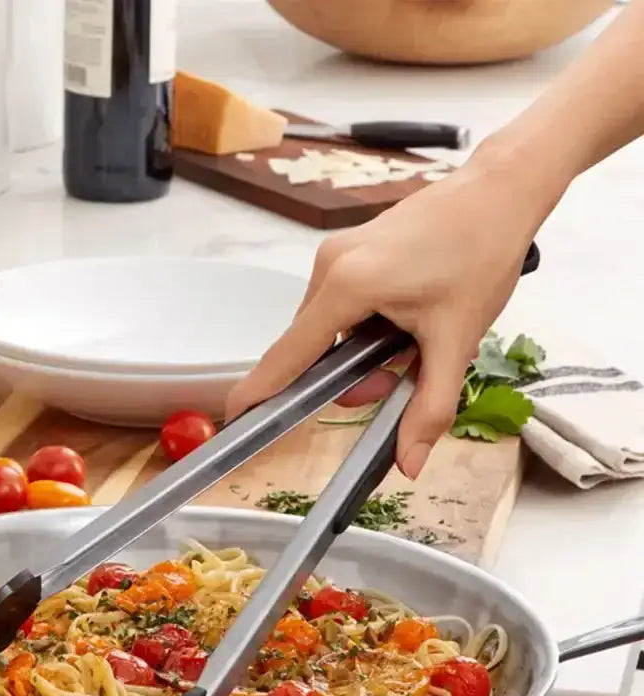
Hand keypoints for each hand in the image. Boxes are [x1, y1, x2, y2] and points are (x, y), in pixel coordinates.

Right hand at [225, 159, 544, 478]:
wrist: (499, 193)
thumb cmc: (481, 254)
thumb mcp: (457, 341)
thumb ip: (430, 407)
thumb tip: (410, 463)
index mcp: (348, 285)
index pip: (290, 352)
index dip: (262, 389)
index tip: (235, 415)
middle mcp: (329, 265)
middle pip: (309, 346)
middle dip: (345, 376)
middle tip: (396, 379)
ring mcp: (334, 254)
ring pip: (324, 328)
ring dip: (356, 353)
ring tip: (408, 348)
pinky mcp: (346, 250)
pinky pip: (336, 305)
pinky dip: (360, 328)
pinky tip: (401, 324)